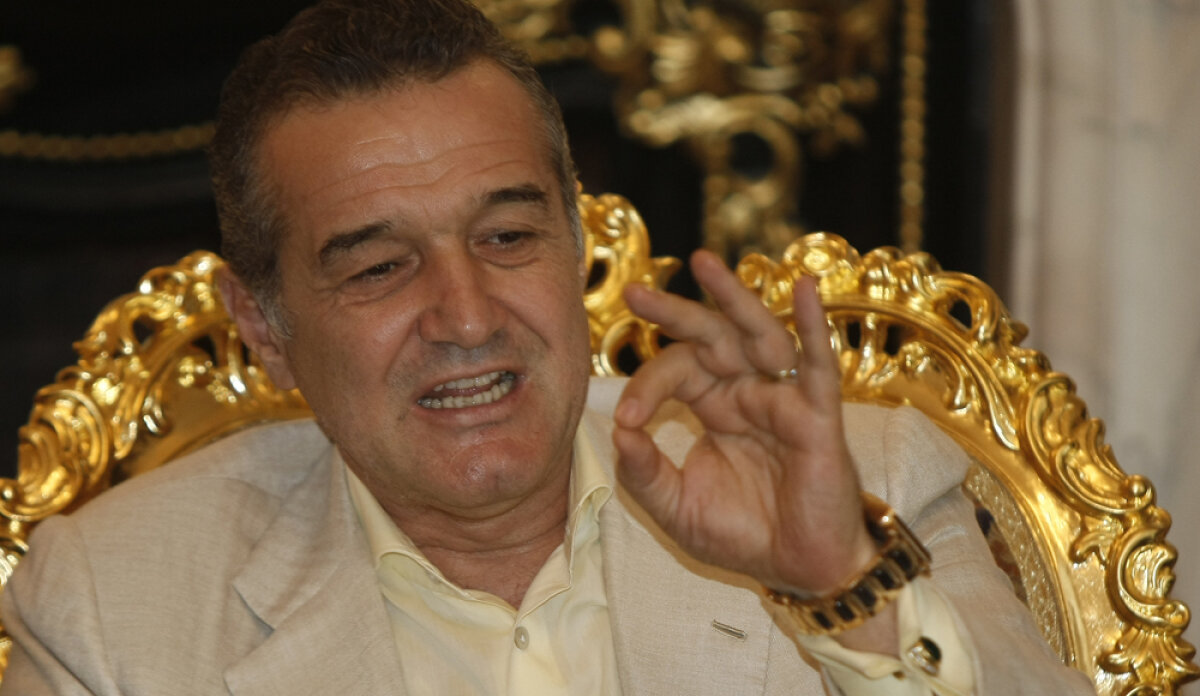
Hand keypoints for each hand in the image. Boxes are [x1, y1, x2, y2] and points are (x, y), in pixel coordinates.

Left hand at [612, 249, 875, 595]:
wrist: (797, 571)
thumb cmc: (743, 533)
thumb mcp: (676, 507)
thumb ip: (644, 473)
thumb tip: (618, 432)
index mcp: (715, 405)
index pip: (677, 372)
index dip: (647, 387)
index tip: (626, 418)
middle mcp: (748, 391)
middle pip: (711, 337)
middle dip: (674, 312)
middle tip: (634, 293)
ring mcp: (784, 398)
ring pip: (759, 334)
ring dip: (733, 298)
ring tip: (704, 262)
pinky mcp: (819, 416)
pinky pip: (817, 364)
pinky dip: (812, 325)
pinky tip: (803, 290)